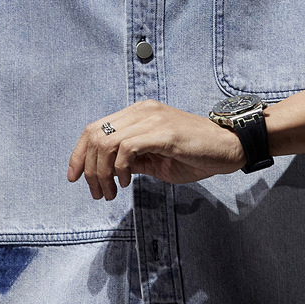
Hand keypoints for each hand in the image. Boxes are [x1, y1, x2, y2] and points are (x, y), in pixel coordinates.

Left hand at [67, 99, 244, 199]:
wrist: (230, 147)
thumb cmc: (197, 154)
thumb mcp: (157, 158)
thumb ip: (133, 159)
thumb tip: (109, 171)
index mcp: (138, 113)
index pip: (95, 128)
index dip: (78, 154)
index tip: (74, 177)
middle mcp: (142, 111)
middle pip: (95, 134)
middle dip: (88, 168)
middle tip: (97, 192)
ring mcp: (153, 119)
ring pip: (107, 142)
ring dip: (102, 173)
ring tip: (111, 192)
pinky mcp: (164, 132)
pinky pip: (127, 148)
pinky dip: (120, 168)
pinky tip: (128, 181)